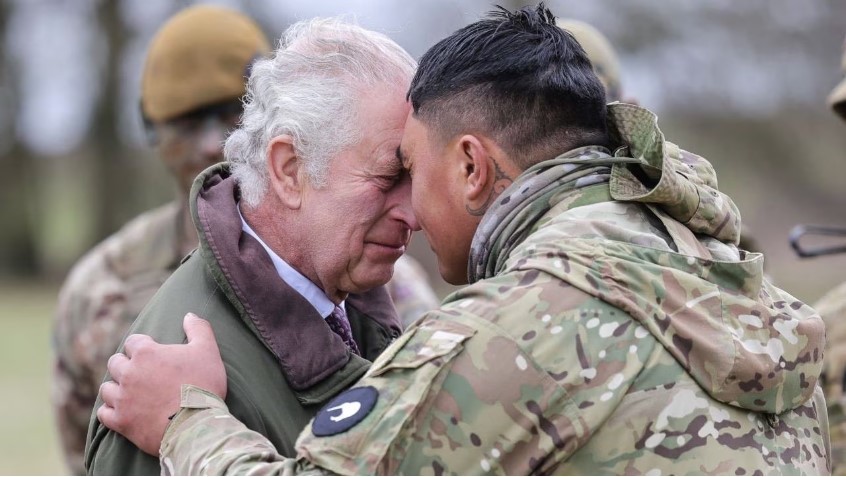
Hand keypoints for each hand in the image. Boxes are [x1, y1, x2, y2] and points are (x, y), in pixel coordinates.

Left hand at [97, 313, 227, 454]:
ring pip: (107, 388)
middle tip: (141, 373)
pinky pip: (103, 414)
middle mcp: (129, 373)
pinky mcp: (121, 422)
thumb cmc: (203, 385)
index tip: (152, 353)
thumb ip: (198, 329)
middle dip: (126, 365)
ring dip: (116, 388)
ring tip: (129, 392)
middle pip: (115, 362)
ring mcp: (123, 399)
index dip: (143, 346)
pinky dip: (110, 412)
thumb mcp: (208, 351)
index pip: (133, 342)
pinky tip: (122, 411)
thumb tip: (189, 315)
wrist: (197, 425)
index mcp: (146, 353)